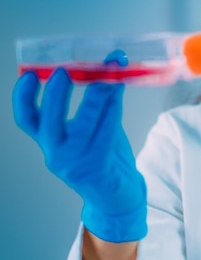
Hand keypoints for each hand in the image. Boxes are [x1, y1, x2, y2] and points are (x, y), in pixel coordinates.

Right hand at [12, 65, 146, 242]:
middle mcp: (56, 154)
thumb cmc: (107, 158)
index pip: (27, 119)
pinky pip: (104, 134)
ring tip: (108, 77)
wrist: (120, 196)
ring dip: (95, 97)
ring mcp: (74, 164)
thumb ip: (100, 100)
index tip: (28, 74)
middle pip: (47, 122)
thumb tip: (113, 62)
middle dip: (55, 94)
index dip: (22, 97)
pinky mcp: (96, 168)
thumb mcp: (96, 127)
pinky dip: (112, 111)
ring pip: (81, 125)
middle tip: (67, 70)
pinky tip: (119, 95)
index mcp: (50, 142)